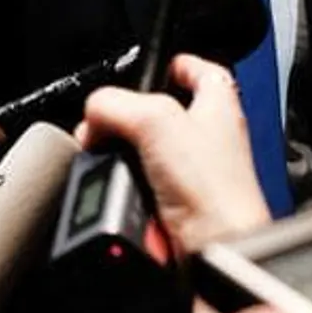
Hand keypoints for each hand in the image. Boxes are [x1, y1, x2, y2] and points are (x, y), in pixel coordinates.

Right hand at [76, 54, 271, 255]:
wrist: (214, 250)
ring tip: (109, 163)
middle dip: (124, 118)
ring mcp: (191, 173)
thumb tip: (93, 113)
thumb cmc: (213, 190)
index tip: (152, 65)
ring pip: (142, 152)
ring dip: (119, 157)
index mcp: (218, 105)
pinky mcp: (175, 204)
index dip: (173, 63)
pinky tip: (121, 191)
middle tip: (103, 124)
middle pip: (157, 113)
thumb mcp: (154, 121)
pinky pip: (138, 186)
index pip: (198, 69)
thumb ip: (115, 104)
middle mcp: (208, 137)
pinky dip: (124, 188)